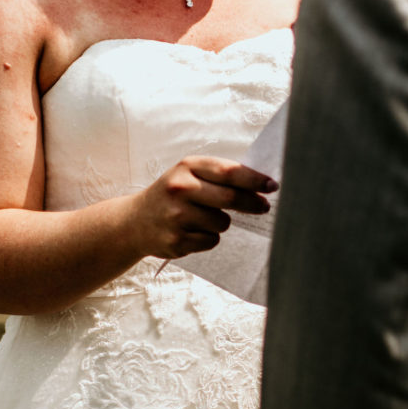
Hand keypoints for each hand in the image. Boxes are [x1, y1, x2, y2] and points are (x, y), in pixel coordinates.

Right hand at [134, 156, 276, 258]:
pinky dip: (208, 238)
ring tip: (204, 218)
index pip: (229, 172)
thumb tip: (261, 185)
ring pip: (222, 223)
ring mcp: (176, 216)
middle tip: (264, 207)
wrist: (134, 222)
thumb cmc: (172, 195)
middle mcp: (179, 189)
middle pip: (230, 198)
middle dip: (252, 203)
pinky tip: (192, 232)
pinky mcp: (176, 240)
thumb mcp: (189, 175)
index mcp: (186, 167)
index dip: (254, 180)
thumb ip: (219, 176)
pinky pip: (211, 241)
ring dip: (222, 223)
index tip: (273, 186)